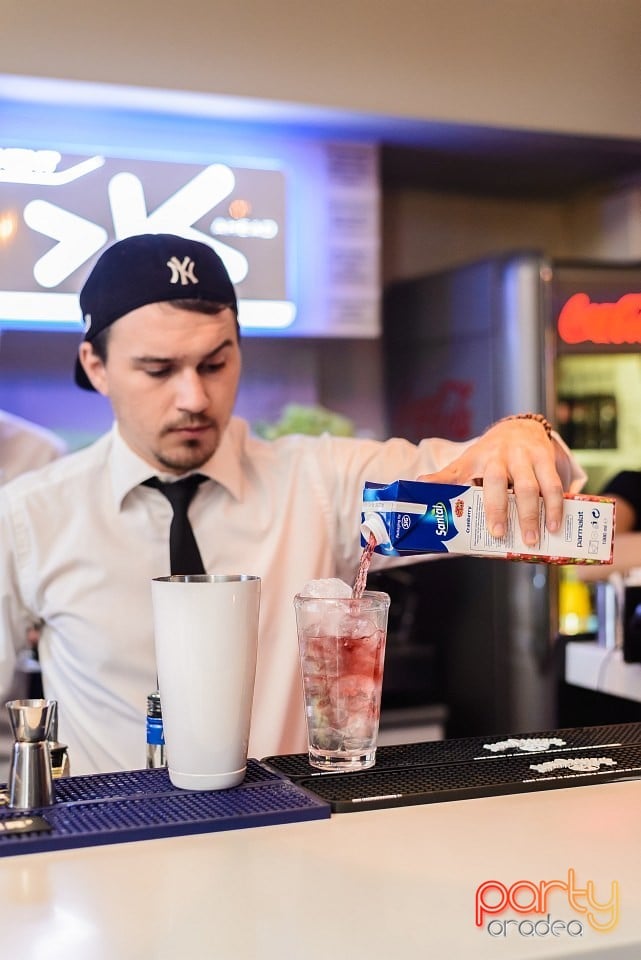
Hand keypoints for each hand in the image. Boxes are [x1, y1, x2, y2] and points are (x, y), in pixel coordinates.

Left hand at [417, 418, 563, 545]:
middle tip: (499, 535)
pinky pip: (553, 484)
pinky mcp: (545, 458)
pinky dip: (556, 506)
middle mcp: (500, 456)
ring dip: (534, 514)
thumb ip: (447, 476)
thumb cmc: (490, 453)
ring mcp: (524, 456)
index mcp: (477, 459)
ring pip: (530, 486)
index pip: (464, 475)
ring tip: (535, 537)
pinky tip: (556, 524)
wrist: (520, 428)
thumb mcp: (467, 462)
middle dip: (499, 510)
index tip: (461, 513)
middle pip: (498, 483)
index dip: (455, 490)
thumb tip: (419, 484)